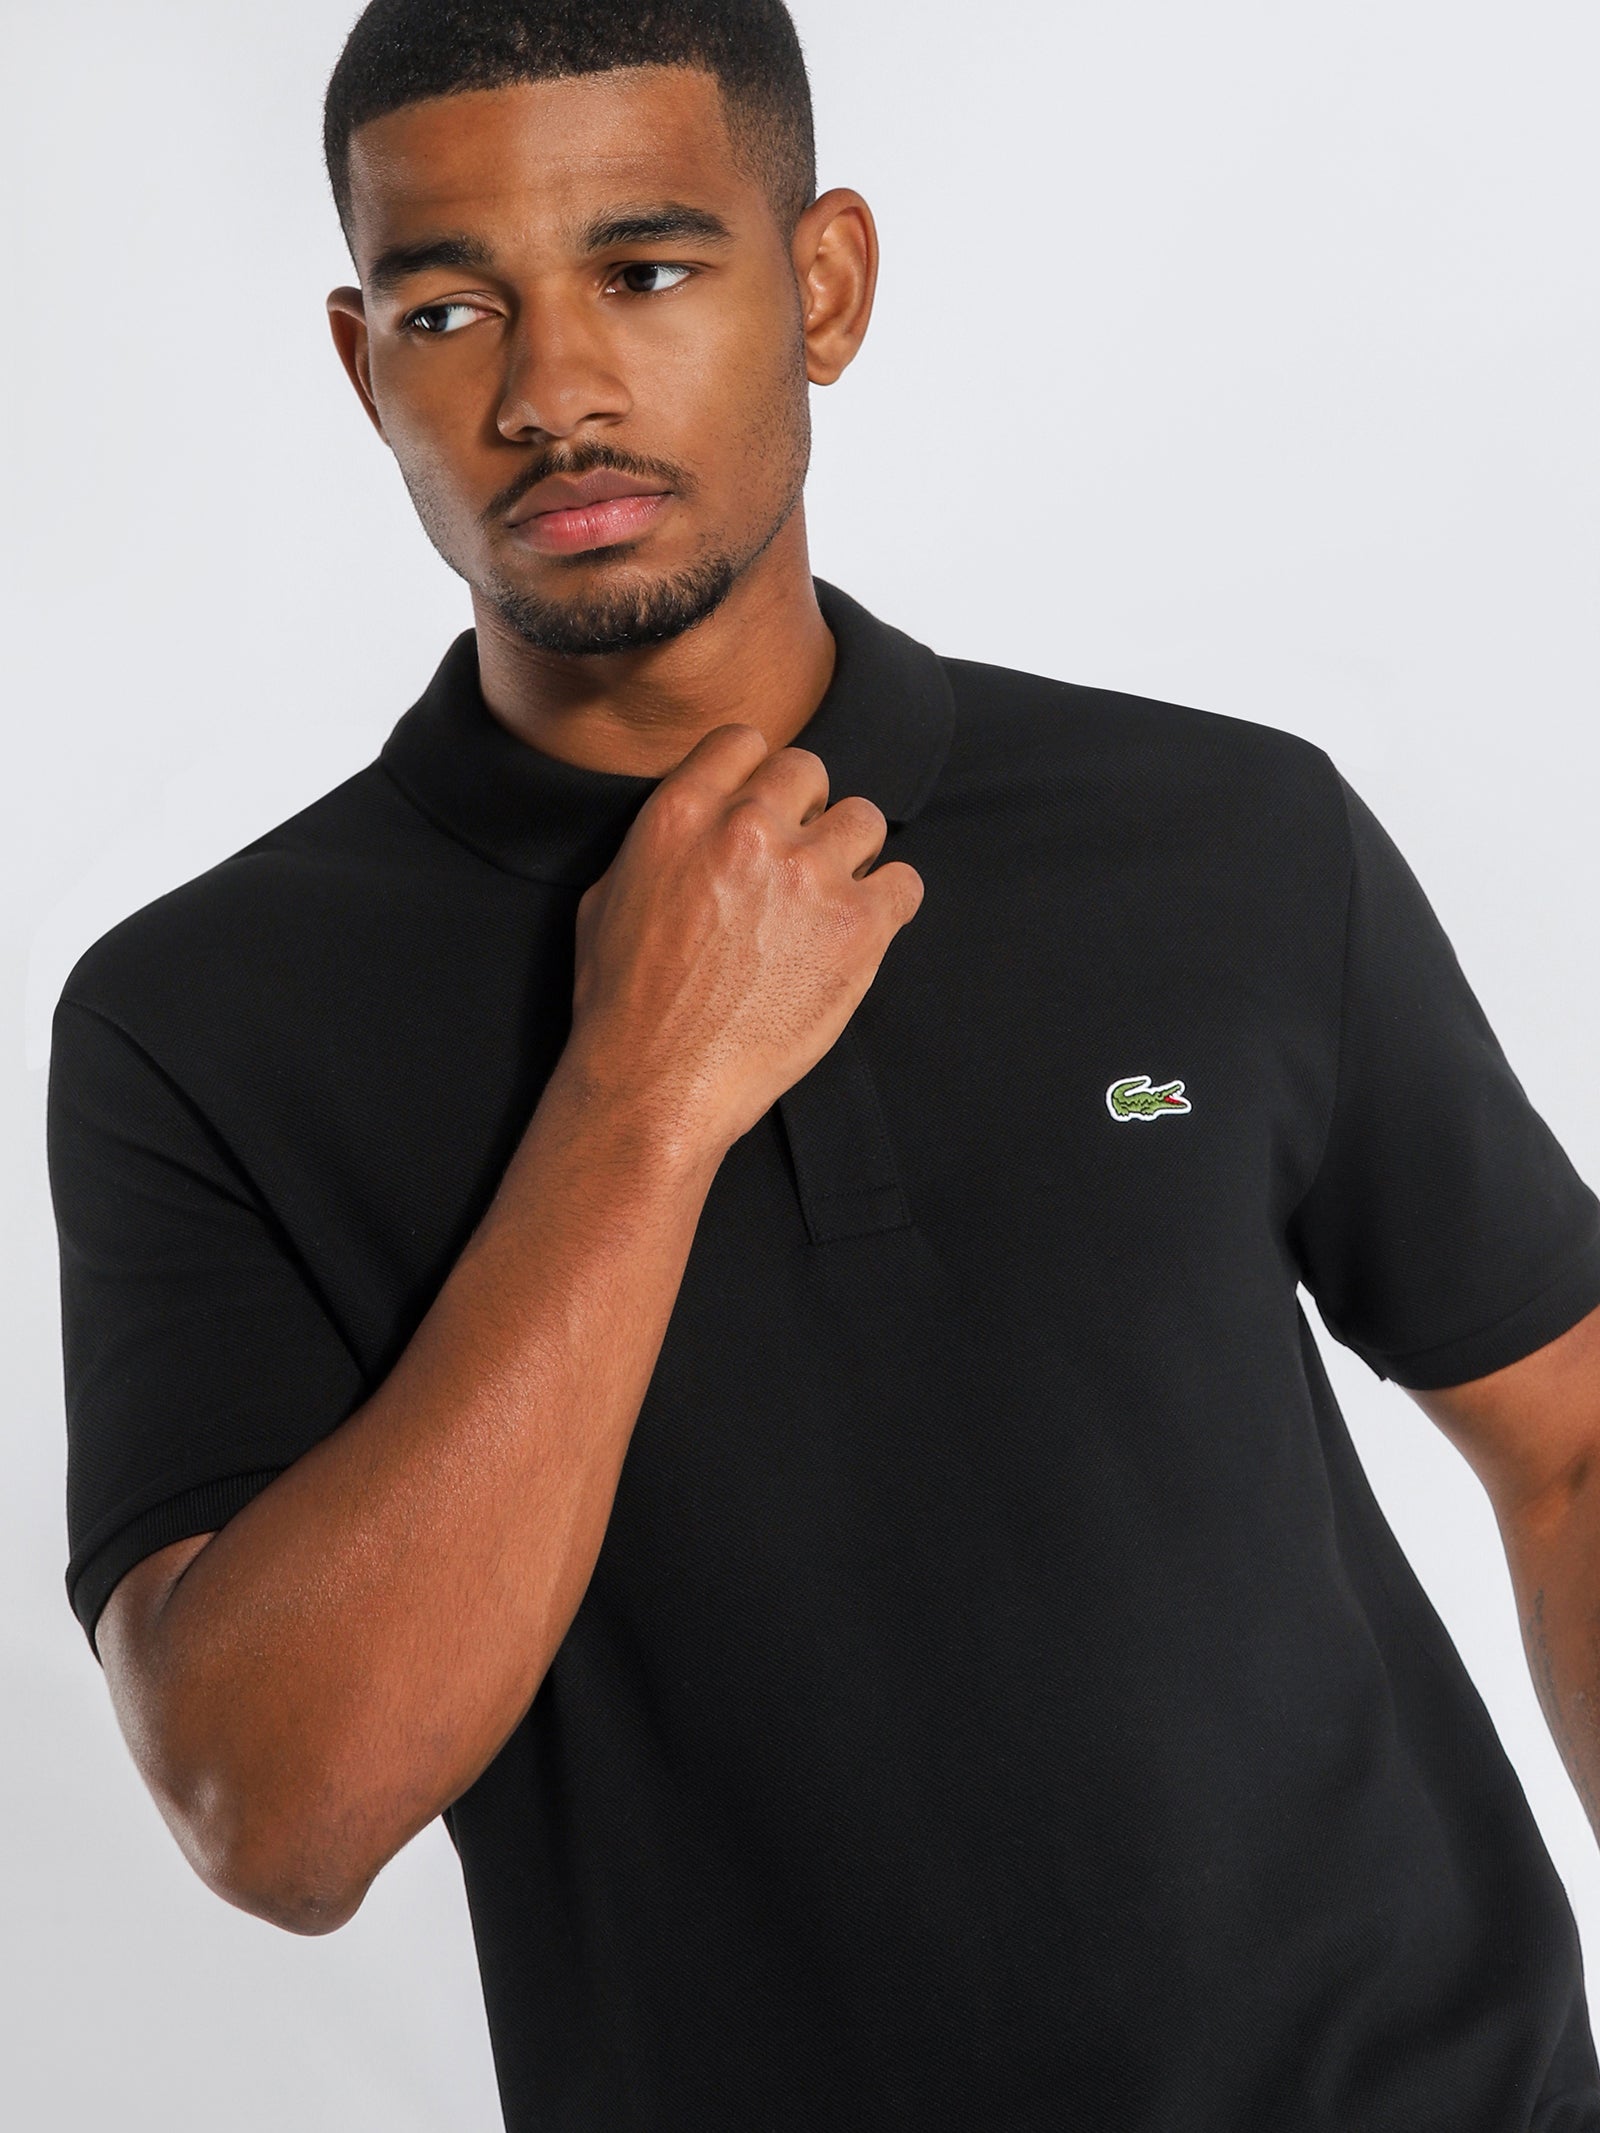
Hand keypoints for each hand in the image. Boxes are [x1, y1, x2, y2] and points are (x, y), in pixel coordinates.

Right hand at [564, 724, 923, 1155]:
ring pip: (864, 819)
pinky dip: (890, 904)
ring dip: (851, 855)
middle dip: (806, 810)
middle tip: (796, 862)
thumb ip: (661, 842)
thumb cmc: (623, 1004)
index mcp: (682, 812)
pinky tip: (861, 932)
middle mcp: (748, 829)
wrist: (655, 1083)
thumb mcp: (606, 896)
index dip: (757, 775)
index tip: (762, 810)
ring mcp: (808, 875)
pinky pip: (905, 883)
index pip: (744, 741)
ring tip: (829, 903)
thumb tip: (695, 824)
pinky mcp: (856, 928)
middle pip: (810, 770)